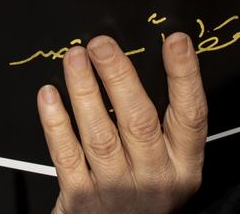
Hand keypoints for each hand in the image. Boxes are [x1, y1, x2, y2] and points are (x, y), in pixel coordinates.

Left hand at [37, 34, 206, 213]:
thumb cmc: (140, 195)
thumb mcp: (165, 167)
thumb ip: (159, 126)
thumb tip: (134, 63)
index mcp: (182, 166)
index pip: (190, 116)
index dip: (185, 76)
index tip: (175, 41)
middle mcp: (154, 179)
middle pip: (138, 120)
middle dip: (118, 76)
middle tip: (101, 44)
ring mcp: (116, 190)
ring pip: (100, 134)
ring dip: (84, 90)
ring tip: (74, 58)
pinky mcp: (82, 199)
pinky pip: (67, 155)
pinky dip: (55, 122)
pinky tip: (49, 95)